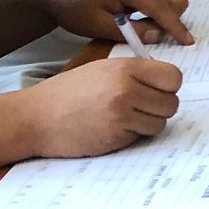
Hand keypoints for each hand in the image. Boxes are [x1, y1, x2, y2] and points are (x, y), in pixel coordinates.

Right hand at [17, 57, 182, 157]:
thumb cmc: (68, 91)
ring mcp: (120, 117)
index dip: (169, 85)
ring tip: (125, 117)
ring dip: (147, 123)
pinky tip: (111, 128)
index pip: (174, 78)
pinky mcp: (113, 139)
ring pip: (159, 123)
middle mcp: (126, 91)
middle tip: (142, 106)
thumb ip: (135, 73)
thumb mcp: (103, 69)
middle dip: (160, 107)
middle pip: (171, 103)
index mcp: (126, 69)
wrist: (35, 117)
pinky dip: (131, 135)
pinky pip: (139, 137)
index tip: (159, 89)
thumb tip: (166, 82)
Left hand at [38, 0, 192, 46]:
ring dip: (166, 16)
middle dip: (173, 20)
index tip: (188, 43)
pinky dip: (160, 11)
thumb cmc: (75, 10)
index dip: (176, 27)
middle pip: (175, 0)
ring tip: (142, 30)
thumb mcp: (97, 26)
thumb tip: (157, 35)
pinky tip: (140, 21)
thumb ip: (129, 31)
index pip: (163, 8)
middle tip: (152, 37)